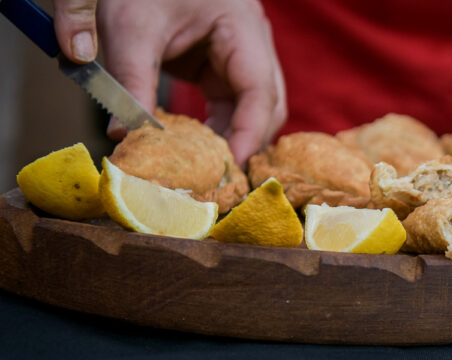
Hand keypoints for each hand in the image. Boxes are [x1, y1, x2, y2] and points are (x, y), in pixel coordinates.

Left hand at [52, 0, 285, 164]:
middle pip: (268, 107)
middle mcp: (252, 43)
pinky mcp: (223, 66)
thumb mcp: (131, 29)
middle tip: (218, 179)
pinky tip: (197, 149)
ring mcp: (241, 56)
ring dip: (232, 139)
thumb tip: (124, 136)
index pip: (260, 92)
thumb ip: (130, 82)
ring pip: (254, 111)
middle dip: (246, 143)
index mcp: (242, 27)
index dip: (249, 135)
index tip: (228, 168)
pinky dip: (218, 129)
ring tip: (206, 170)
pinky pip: (232, 106)